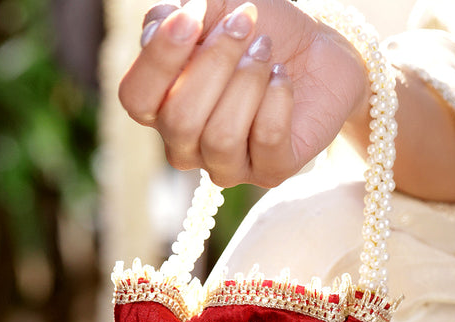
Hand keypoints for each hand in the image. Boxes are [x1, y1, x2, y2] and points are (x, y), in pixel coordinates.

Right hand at [118, 0, 367, 186]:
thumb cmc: (256, 31)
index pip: (136, 100)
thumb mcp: (212, 8)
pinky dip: (279, 97)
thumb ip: (175, 15)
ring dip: (249, 81)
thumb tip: (156, 28)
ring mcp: (228, 166)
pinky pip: (266, 139)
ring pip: (222, 136)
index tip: (193, 14)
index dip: (159, 58)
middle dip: (216, 62)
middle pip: (180, 120)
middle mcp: (186, 146)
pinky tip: (284, 79)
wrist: (318, 51)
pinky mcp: (271, 172)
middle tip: (246, 24)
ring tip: (267, 53)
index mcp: (161, 108)